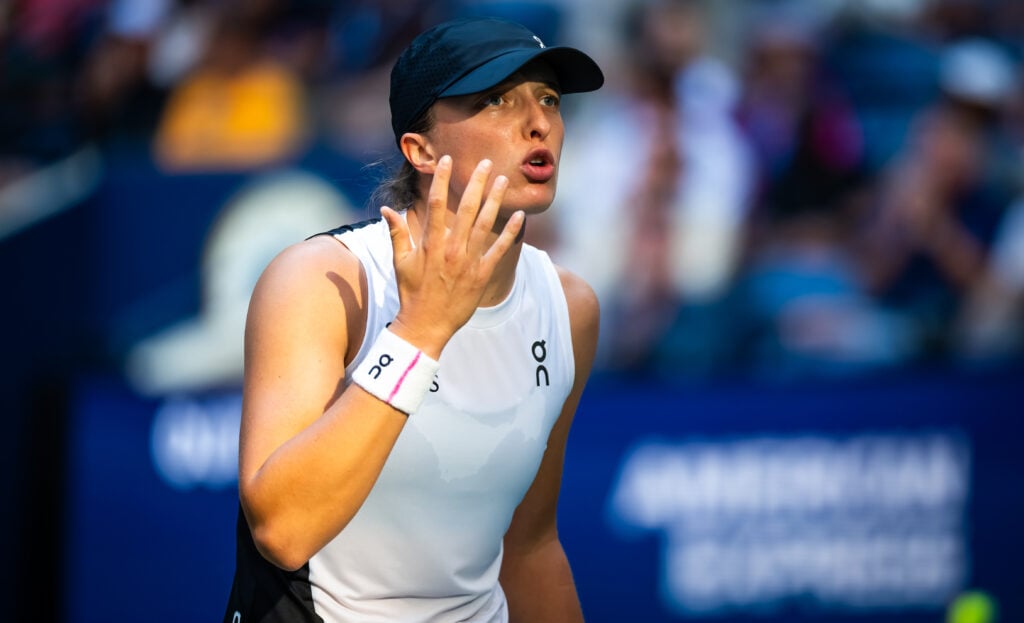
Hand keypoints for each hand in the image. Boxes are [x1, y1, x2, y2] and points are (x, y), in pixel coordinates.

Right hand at [380, 156, 524, 356]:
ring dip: (495, 201)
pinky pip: (499, 251)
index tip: (448, 161)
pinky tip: (520, 216)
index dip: (442, 180)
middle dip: (477, 183)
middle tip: (487, 162)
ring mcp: (468, 262)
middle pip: (466, 209)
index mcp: (430, 244)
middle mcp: (451, 249)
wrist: (426, 325)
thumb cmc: (411, 293)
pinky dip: (510, 234)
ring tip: (504, 180)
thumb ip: (397, 233)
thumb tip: (387, 209)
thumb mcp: (400, 262)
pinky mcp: (482, 276)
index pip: (436, 204)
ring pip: (485, 225)